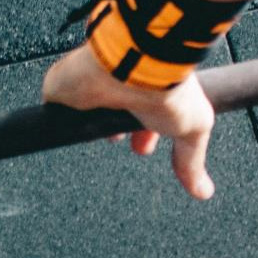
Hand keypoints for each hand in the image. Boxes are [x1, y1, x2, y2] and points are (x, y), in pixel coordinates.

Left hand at [41, 46, 216, 198]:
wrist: (135, 66)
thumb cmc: (167, 87)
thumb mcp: (193, 128)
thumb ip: (192, 160)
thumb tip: (203, 191)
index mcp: (150, 92)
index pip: (142, 116)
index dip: (143, 135)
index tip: (142, 149)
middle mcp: (119, 87)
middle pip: (111, 113)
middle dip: (115, 131)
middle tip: (118, 141)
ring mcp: (90, 86)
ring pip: (82, 111)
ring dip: (88, 125)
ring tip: (92, 139)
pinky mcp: (63, 88)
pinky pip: (54, 106)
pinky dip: (59, 118)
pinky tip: (62, 127)